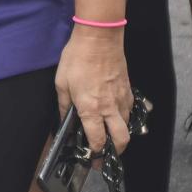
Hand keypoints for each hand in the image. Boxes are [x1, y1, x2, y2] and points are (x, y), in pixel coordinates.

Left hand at [54, 27, 133, 153]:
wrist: (99, 36)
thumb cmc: (78, 57)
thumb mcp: (62, 82)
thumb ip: (63, 105)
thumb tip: (64, 119)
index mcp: (91, 108)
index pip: (98, 140)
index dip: (95, 152)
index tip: (90, 155)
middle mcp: (110, 108)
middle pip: (121, 141)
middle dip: (115, 152)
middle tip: (105, 152)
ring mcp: (122, 99)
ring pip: (128, 126)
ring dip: (120, 134)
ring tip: (109, 133)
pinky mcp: (128, 89)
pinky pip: (130, 111)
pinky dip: (125, 117)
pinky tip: (115, 113)